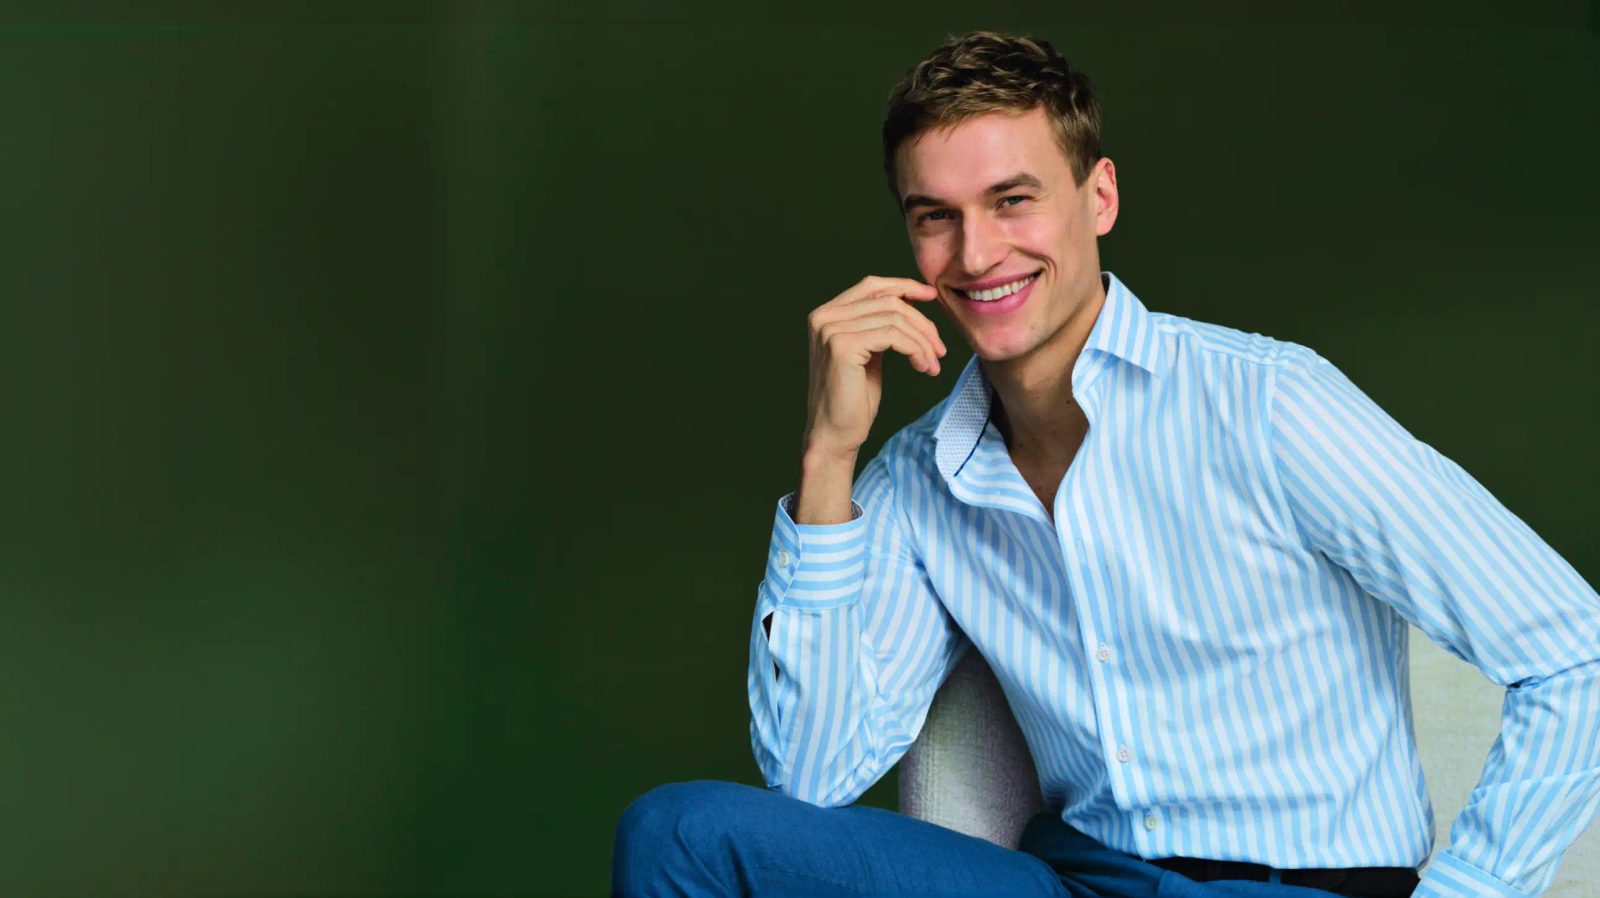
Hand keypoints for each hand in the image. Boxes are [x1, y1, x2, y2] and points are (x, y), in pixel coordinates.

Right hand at [801, 275, 945, 458]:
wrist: (835, 434)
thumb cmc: (853, 399)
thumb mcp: (869, 353)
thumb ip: (879, 326)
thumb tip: (908, 300)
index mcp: (827, 314)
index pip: (871, 286)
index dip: (904, 286)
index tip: (931, 296)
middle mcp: (824, 317)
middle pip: (888, 302)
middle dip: (922, 323)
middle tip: (940, 349)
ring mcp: (830, 330)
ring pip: (895, 319)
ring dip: (923, 342)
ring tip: (933, 364)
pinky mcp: (841, 346)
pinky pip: (893, 336)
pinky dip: (916, 349)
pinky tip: (923, 367)